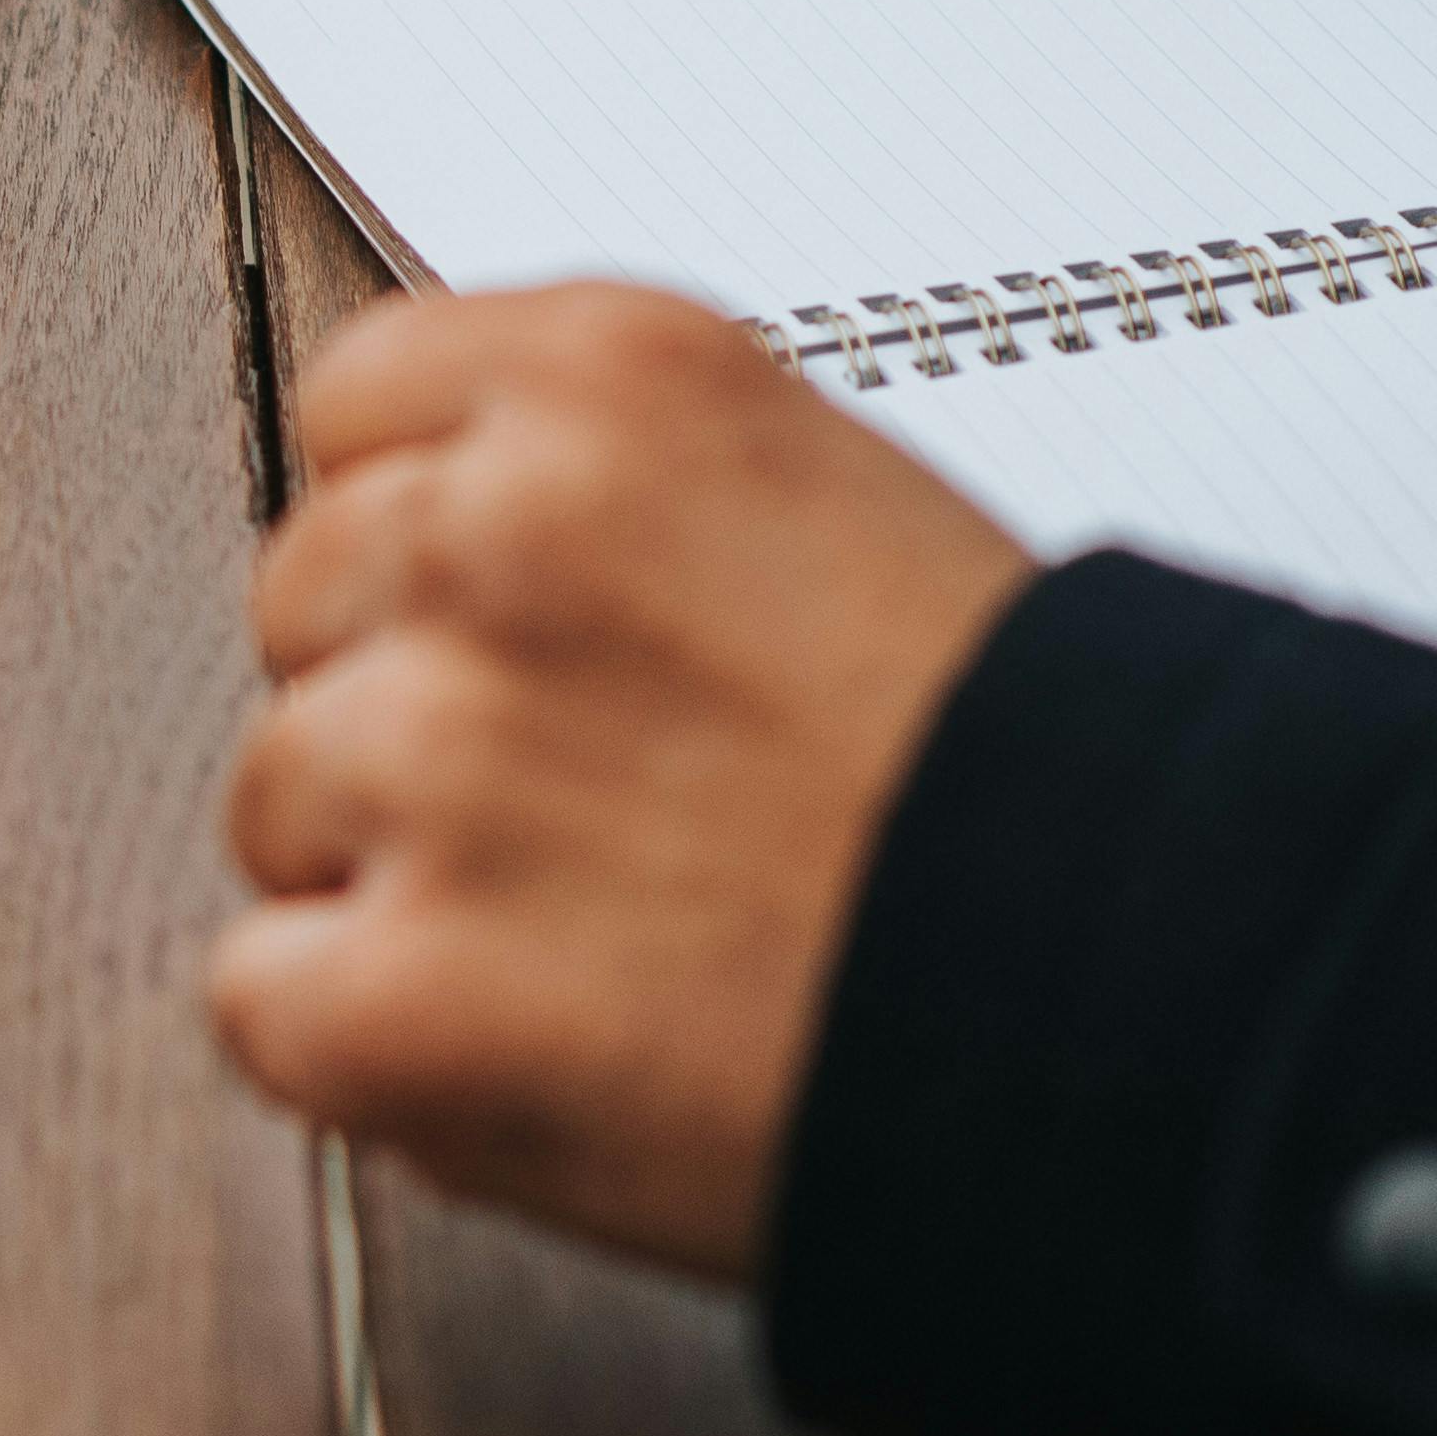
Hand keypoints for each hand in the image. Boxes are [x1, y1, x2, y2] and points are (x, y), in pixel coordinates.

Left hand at [211, 288, 1032, 1282]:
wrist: (1173, 1009)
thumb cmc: (1046, 792)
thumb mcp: (840, 510)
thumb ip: (622, 495)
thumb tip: (452, 536)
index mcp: (614, 384)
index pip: (359, 409)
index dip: (430, 540)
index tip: (521, 627)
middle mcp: (498, 535)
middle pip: (304, 602)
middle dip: (412, 703)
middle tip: (605, 810)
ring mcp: (431, 760)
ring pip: (277, 798)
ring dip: (397, 882)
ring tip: (613, 937)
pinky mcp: (393, 989)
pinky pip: (262, 997)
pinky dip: (372, 1051)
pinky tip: (544, 1048)